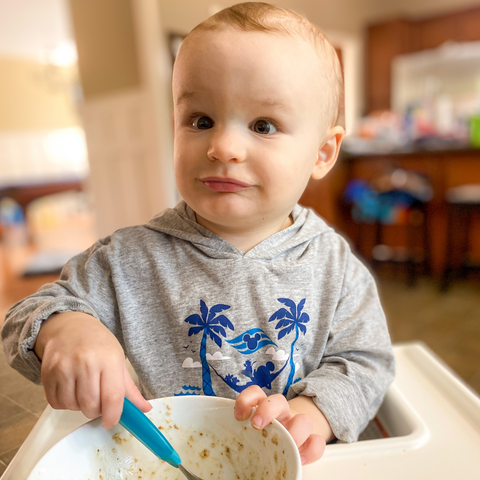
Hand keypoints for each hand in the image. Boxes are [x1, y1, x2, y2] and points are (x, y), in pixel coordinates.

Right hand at [34, 312, 150, 428]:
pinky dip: (65, 403)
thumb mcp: (118, 360)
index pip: (112, 397)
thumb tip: (145, 409)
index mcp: (109, 359)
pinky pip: (56, 403)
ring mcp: (64, 368)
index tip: (111, 422)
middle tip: (99, 401)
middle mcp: (86, 363)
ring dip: (79, 406)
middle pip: (90, 406)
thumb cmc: (98, 344)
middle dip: (96, 411)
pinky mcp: (47, 374)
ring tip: (84, 391)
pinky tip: (71, 389)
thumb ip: (130, 389)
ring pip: (72, 406)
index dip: (113, 416)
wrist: (70, 326)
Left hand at [234, 386, 326, 464]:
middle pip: (279, 400)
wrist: (290, 441)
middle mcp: (282, 414)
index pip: (256, 393)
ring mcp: (298, 425)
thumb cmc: (266, 439)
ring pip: (303, 419)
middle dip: (267, 410)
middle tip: (256, 425)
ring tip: (286, 444)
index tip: (239, 415)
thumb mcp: (251, 435)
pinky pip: (318, 441)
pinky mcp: (311, 440)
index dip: (247, 400)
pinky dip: (311, 449)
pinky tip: (301, 459)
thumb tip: (225, 451)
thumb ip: (242, 436)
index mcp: (265, 409)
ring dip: (294, 431)